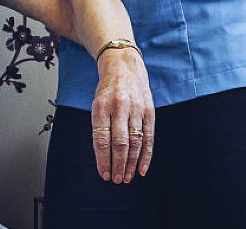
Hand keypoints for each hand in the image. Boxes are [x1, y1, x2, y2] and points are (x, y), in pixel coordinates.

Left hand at [89, 47, 154, 183]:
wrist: (124, 66)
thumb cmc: (107, 90)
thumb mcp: (96, 104)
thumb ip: (99, 128)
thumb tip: (103, 157)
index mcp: (101, 106)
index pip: (101, 139)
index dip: (102, 159)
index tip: (103, 174)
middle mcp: (119, 107)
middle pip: (119, 142)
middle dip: (118, 164)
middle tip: (116, 179)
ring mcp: (136, 109)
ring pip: (135, 141)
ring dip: (131, 163)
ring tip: (127, 177)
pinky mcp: (149, 111)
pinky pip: (149, 136)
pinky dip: (146, 155)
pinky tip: (142, 169)